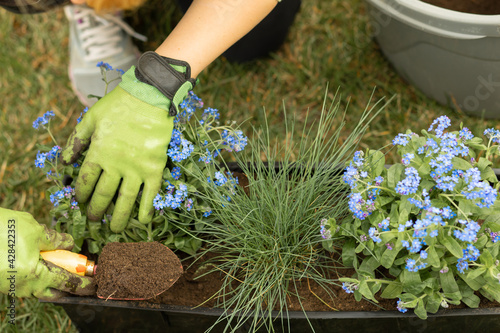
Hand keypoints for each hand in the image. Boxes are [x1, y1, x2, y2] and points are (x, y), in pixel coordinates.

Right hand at [0, 208, 94, 299]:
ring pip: (39, 287)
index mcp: (35, 275)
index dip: (84, 282)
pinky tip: (43, 262)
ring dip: (53, 279)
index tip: (96, 283)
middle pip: (54, 292)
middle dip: (70, 287)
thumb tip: (69, 244)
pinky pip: (26, 281)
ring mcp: (11, 285)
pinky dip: (39, 274)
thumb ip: (55, 240)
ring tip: (65, 267)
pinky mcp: (4, 280)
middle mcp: (23, 285)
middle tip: (83, 279)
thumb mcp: (33, 230)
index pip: (68, 282)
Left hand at [61, 52, 194, 231]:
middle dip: (95, 210)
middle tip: (93, 219)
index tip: (80, 201)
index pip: (85, 181)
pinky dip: (146, 209)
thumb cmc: (119, 105)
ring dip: (118, 217)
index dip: (81, 194)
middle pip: (103, 195)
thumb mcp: (90, 117)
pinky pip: (150, 194)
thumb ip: (77, 140)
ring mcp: (137, 169)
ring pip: (125, 200)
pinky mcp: (155, 169)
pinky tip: (143, 221)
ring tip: (113, 229)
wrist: (150, 98)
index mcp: (98, 153)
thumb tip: (64, 160)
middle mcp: (116, 165)